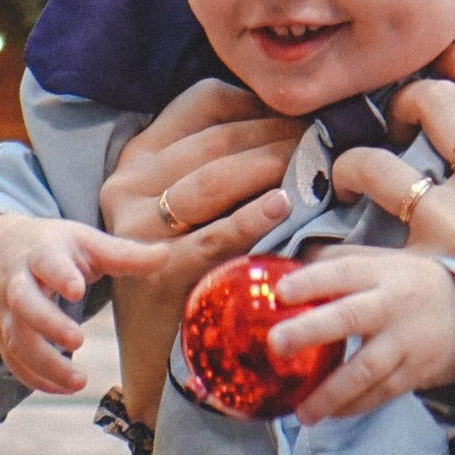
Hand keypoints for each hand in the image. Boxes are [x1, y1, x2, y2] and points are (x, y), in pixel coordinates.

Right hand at [0, 211, 132, 399]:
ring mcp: (4, 311)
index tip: (79, 291)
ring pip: (16, 340)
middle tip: (79, 340)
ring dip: (46, 364)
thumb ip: (124, 254)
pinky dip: (36, 379)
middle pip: (23, 303)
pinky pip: (14, 362)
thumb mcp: (86, 244)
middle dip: (48, 324)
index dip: (60, 275)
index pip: (46, 261)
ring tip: (79, 380)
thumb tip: (167, 255)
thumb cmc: (55, 249)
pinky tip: (65, 388)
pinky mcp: (1, 336)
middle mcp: (16, 282)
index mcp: (41, 252)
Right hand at [100, 80, 304, 419]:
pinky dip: (253, 216)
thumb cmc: (188, 269)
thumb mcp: (187, 204)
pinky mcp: (159, 269)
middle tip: (326, 139)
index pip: (205, 103)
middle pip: (218, 139)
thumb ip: (221, 160)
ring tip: (314, 164)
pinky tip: (285, 205)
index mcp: (137, 157)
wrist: (155, 351)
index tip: (303, 114)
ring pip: (216, 177)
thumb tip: (294, 120)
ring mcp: (138, 228)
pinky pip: (216, 234)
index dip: (261, 103)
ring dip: (272, 164)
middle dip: (279, 133)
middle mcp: (128, 184)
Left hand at [267, 244, 454, 426]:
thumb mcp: (386, 263)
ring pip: (364, 370)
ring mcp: (405, 343)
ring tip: (301, 413)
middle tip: (275, 344)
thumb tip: (285, 269)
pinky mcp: (414, 373)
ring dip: (330, 393)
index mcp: (382, 273)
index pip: (343, 273)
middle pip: (349, 318)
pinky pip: (379, 394)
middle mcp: (392, 306)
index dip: (312, 281)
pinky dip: (353, 407)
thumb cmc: (414, 286)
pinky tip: (327, 415)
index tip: (279, 293)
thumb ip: (342, 265)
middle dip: (310, 331)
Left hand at [328, 42, 454, 262]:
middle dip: (404, 100)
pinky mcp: (422, 274)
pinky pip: (352, 252)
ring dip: (350, 167)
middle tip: (394, 122)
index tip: (443, 59)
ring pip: (378, 166)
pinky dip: (323, 252)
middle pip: (435, 102)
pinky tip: (314, 253)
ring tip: (349, 182)